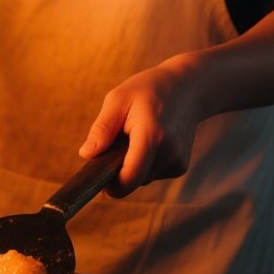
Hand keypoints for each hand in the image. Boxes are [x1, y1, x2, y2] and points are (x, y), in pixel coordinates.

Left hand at [78, 52, 208, 194]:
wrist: (188, 88)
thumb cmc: (148, 90)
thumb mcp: (118, 99)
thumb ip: (102, 129)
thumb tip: (86, 155)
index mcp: (151, 136)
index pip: (130, 177)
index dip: (111, 185)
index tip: (97, 179)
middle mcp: (169, 153)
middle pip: (133, 180)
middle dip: (118, 169)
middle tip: (114, 142)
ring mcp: (178, 162)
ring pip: (142, 179)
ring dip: (131, 165)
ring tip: (134, 136)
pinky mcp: (181, 166)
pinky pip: (152, 174)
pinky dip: (144, 163)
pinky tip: (148, 141)